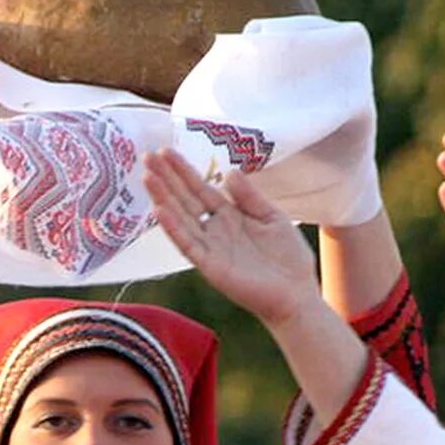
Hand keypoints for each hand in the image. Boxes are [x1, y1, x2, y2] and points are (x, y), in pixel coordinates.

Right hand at [142, 149, 315, 326]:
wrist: (297, 293)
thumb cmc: (288, 258)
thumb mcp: (272, 217)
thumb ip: (250, 197)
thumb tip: (229, 172)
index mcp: (229, 216)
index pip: (200, 189)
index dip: (183, 171)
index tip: (165, 151)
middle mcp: (214, 230)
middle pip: (185, 199)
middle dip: (166, 178)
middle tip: (147, 156)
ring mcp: (210, 248)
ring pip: (181, 218)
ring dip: (163, 198)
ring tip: (147, 177)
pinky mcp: (210, 266)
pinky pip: (188, 244)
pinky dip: (174, 228)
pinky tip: (160, 211)